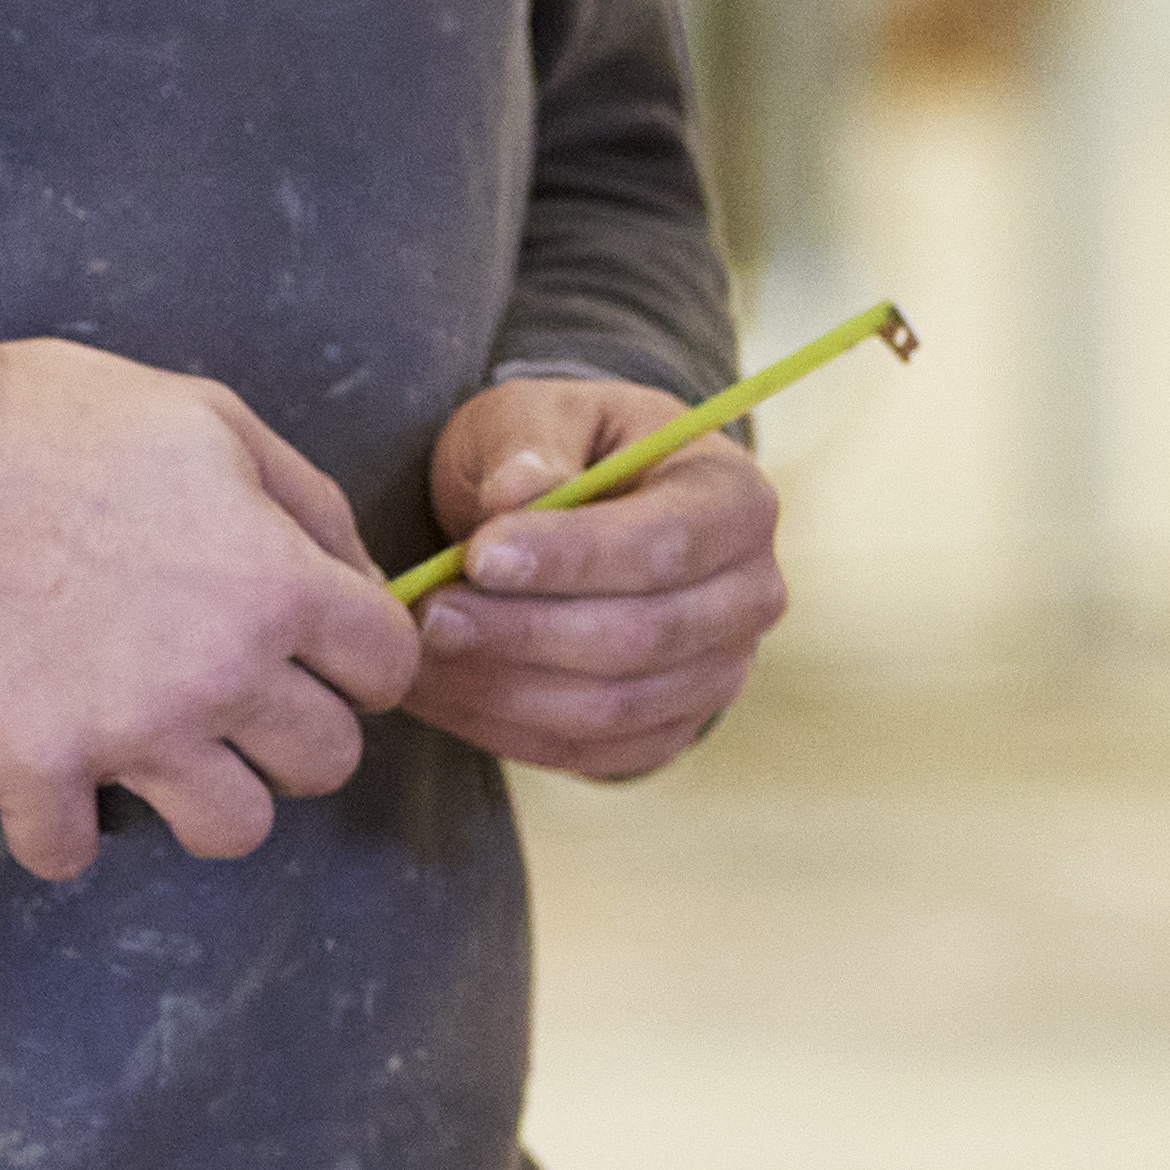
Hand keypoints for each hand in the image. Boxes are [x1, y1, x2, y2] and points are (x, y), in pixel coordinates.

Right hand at [0, 339, 425, 882]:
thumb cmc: (60, 425)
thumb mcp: (212, 421)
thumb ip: (309, 504)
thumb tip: (366, 582)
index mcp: (277, 583)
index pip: (389, 667)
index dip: (364, 656)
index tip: (322, 647)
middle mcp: (221, 673)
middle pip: (326, 763)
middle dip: (297, 731)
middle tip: (245, 695)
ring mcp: (129, 733)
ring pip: (233, 831)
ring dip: (209, 796)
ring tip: (170, 748)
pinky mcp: (34, 769)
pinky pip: (70, 853)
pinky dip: (63, 828)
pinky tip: (56, 777)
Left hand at [403, 373, 784, 779]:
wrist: (576, 515)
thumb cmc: (561, 452)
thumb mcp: (539, 417)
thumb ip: (531, 447)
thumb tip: (517, 493)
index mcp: (736, 498)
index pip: (663, 544)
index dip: (571, 558)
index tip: (479, 556)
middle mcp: (750, 594)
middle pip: (642, 636)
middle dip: (524, 631)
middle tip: (430, 615)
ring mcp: (719, 672)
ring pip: (611, 706)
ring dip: (504, 687)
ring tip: (419, 655)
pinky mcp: (670, 729)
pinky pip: (587, 752)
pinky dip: (504, 729)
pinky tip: (440, 692)